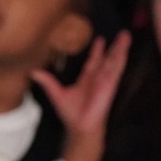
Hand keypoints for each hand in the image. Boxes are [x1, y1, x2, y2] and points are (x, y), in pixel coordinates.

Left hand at [32, 31, 130, 160]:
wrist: (80, 127)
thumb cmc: (71, 114)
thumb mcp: (56, 94)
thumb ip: (47, 81)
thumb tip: (33, 72)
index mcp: (87, 79)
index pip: (94, 61)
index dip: (98, 51)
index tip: (101, 39)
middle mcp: (98, 78)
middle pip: (109, 59)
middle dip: (115, 46)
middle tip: (123, 33)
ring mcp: (105, 81)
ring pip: (115, 61)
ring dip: (121, 49)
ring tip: (126, 36)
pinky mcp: (109, 86)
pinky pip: (116, 70)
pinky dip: (120, 60)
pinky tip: (124, 50)